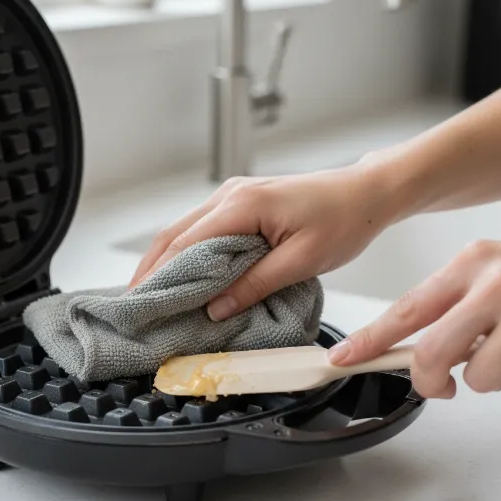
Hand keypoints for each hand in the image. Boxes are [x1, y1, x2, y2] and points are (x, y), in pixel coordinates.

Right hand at [130, 166, 398, 320]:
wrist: (365, 193)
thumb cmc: (343, 220)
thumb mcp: (301, 260)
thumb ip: (255, 283)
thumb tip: (216, 307)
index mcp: (243, 204)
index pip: (185, 243)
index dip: (160, 275)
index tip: (143, 303)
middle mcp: (231, 194)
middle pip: (175, 233)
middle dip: (151, 268)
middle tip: (135, 302)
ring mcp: (235, 195)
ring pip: (186, 229)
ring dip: (167, 260)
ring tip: (154, 293)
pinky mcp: (243, 202)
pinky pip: (205, 228)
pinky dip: (189, 252)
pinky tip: (185, 273)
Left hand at [329, 238, 500, 397]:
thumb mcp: (493, 271)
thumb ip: (457, 303)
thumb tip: (423, 349)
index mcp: (471, 264)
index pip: (407, 307)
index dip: (372, 337)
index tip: (345, 357)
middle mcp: (498, 283)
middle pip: (436, 352)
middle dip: (431, 381)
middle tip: (440, 384)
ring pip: (484, 377)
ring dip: (495, 375)